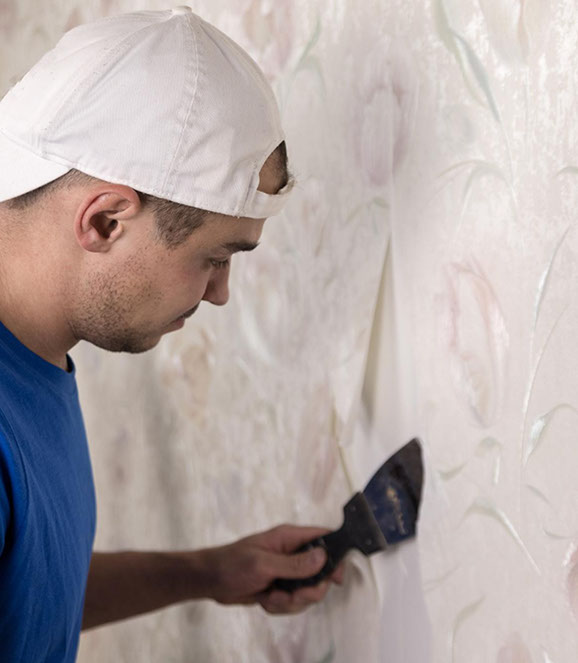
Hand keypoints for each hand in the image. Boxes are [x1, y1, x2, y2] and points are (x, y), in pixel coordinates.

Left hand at [202, 524, 344, 614]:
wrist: (210, 581)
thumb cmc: (232, 564)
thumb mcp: (263, 564)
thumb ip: (294, 564)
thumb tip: (323, 557)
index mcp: (290, 538)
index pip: (323, 538)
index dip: (336, 556)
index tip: (337, 578)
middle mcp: (292, 553)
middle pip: (320, 573)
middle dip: (308, 590)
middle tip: (293, 594)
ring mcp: (287, 571)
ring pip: (307, 592)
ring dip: (290, 601)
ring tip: (271, 597)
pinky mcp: (280, 587)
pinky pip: (293, 602)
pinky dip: (280, 606)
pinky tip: (264, 600)